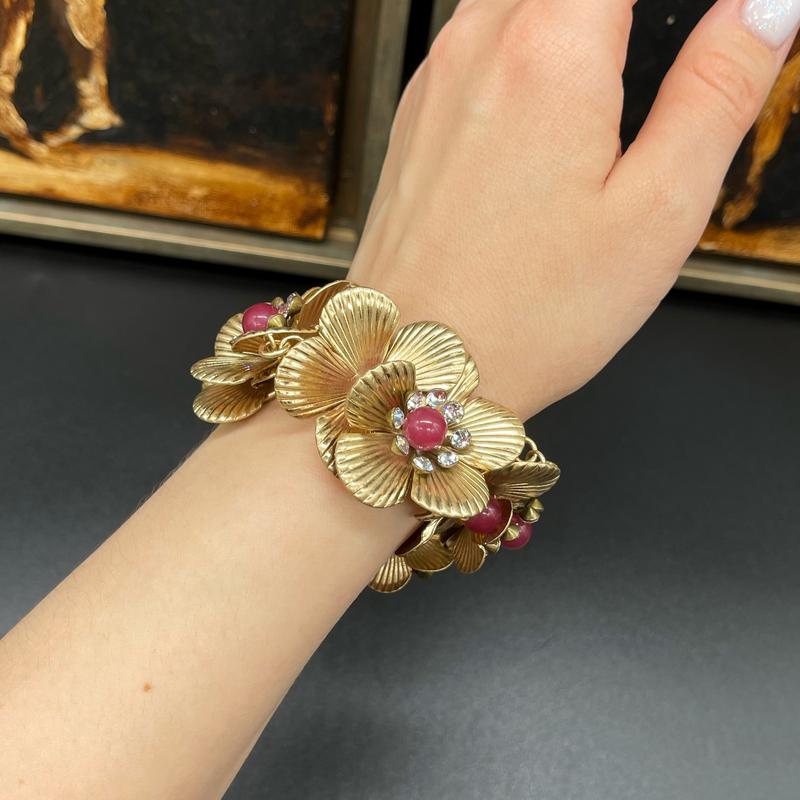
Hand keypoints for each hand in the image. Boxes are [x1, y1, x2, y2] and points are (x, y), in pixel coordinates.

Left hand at [349, 0, 798, 417]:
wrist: (418, 363)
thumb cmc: (529, 313)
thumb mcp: (657, 212)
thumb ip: (717, 90)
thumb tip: (765, 8)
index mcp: (551, 50)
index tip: (710, 21)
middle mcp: (479, 44)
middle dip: (622, 8)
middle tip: (655, 53)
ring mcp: (437, 78)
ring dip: (578, 18)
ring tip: (620, 68)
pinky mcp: (417, 115)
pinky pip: (480, 39)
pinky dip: (529, 42)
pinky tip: (556, 102)